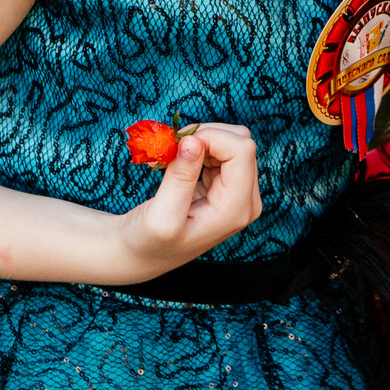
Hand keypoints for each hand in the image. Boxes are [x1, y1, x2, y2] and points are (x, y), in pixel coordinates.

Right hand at [109, 123, 262, 281]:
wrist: (143, 254)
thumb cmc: (148, 241)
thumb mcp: (160, 215)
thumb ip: (180, 177)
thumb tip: (193, 140)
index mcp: (236, 209)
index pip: (242, 150)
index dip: (210, 137)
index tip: (178, 145)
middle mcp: (246, 200)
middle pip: (240, 142)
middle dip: (204, 136)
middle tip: (171, 148)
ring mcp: (239, 191)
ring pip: (232, 141)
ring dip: (199, 141)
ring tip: (170, 158)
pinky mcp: (227, 184)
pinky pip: (222, 149)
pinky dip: (197, 147)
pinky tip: (176, 163)